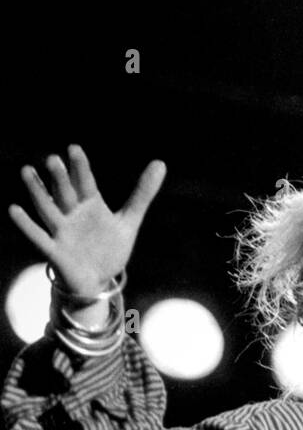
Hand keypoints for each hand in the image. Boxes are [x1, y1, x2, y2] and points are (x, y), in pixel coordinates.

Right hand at [8, 145, 166, 299]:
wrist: (98, 281)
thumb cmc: (109, 248)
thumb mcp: (128, 221)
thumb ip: (142, 194)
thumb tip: (161, 163)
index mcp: (90, 204)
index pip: (85, 182)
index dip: (80, 167)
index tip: (74, 149)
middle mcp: (72, 214)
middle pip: (64, 192)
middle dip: (59, 178)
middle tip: (54, 160)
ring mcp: (61, 231)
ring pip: (47, 208)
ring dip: (37, 192)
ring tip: (26, 171)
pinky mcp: (54, 250)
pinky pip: (38, 236)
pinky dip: (26, 224)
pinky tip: (14, 209)